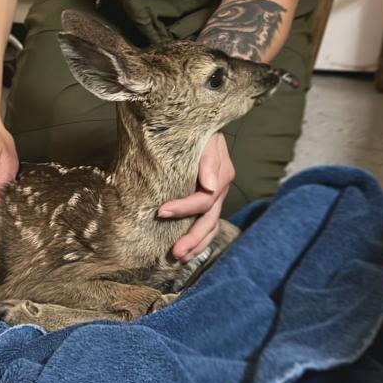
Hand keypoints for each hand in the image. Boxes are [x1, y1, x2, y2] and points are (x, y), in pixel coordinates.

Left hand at [158, 133, 234, 262]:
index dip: (184, 208)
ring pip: (210, 227)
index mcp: (221, 173)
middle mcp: (220, 188)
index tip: (160, 212)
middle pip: (209, 220)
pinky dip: (198, 241)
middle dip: (192, 239)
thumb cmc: (194, 127)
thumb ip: (207, 160)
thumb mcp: (204, 137)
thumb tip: (211, 186)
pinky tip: (187, 253)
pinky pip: (207, 225)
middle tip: (174, 254)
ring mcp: (216, 196)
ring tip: (179, 259)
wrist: (193, 123)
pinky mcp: (208, 201)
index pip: (204, 200)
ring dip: (196, 245)